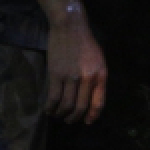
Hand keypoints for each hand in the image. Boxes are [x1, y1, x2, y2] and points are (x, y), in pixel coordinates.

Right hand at [45, 8, 107, 123]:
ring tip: (59, 115)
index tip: (87, 122)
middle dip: (75, 118)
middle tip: (70, 121)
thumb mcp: (99, 61)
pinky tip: (49, 110)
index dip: (92, 115)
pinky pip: (53, 97)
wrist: (70, 28)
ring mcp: (71, 77)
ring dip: (62, 114)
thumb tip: (91, 98)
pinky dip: (50, 107)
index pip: (98, 102)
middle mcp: (87, 78)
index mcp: (101, 75)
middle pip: (80, 107)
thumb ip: (97, 78)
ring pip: (66, 105)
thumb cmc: (86, 43)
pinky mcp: (55, 74)